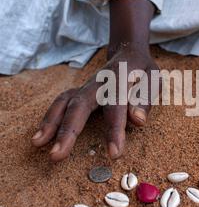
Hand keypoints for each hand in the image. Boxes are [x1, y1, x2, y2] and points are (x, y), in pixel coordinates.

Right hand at [32, 43, 158, 161]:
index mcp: (119, 79)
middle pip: (80, 105)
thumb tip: (137, 121)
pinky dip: (49, 119)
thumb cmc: (142, 70)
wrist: (127, 51)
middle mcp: (97, 82)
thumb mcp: (153, 79)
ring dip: (50, 123)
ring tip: (38, 144)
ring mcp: (85, 87)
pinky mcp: (78, 92)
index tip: (114, 154)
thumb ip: (145, 99)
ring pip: (64, 102)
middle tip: (57, 155)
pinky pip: (60, 103)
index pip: (116, 106)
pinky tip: (40, 136)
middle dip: (68, 131)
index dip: (115, 130)